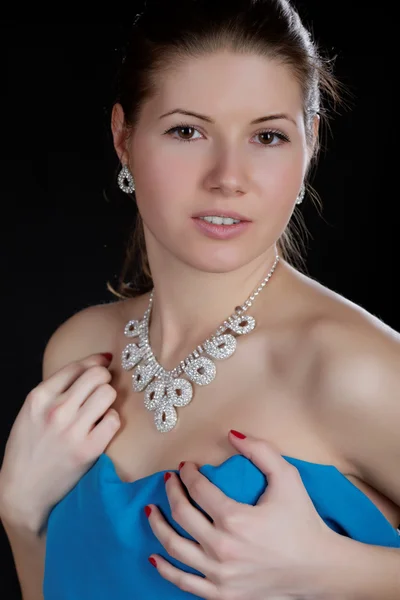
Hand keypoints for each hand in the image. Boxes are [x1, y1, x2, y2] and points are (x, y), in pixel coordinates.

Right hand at [0, 353, 120, 534]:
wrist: (22, 492)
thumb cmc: (29, 449)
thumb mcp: (32, 412)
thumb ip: (56, 390)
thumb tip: (93, 364)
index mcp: (39, 397)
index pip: (77, 366)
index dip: (96, 361)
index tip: (105, 361)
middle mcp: (56, 410)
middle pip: (97, 375)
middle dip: (104, 378)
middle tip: (102, 389)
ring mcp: (72, 430)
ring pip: (108, 393)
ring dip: (109, 399)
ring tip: (101, 409)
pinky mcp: (88, 449)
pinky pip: (114, 420)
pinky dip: (112, 421)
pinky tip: (103, 427)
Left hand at [145, 430, 337, 599]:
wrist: (319, 569)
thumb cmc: (303, 521)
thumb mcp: (287, 477)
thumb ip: (261, 451)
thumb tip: (232, 434)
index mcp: (236, 519)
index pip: (198, 489)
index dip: (188, 474)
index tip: (185, 466)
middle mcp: (222, 548)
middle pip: (182, 515)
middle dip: (171, 492)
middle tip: (169, 480)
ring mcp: (219, 575)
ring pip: (174, 548)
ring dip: (159, 526)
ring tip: (152, 511)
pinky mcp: (222, 594)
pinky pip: (183, 582)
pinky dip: (165, 569)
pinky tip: (154, 556)